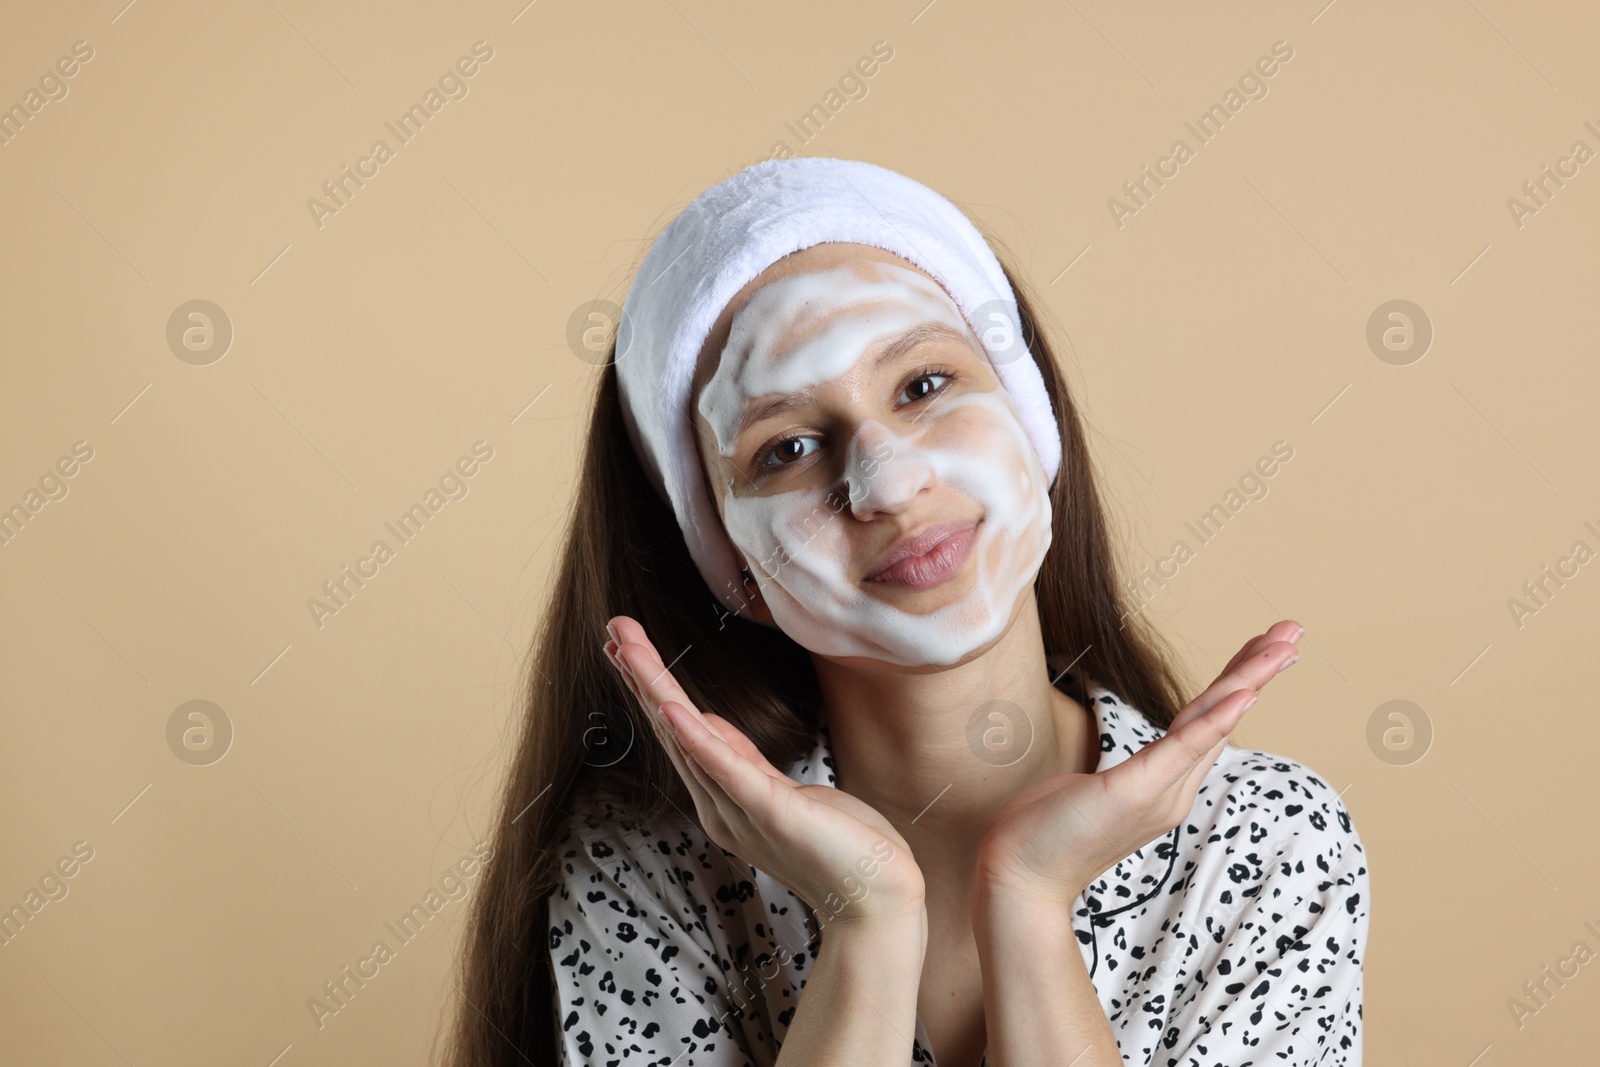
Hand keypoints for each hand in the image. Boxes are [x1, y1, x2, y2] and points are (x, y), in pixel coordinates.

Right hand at [602, 615, 926, 928]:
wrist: (878, 904)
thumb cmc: (841, 849)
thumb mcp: (783, 791)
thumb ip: (743, 762)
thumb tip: (706, 720)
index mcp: (725, 800)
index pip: (680, 734)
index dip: (654, 687)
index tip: (628, 646)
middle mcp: (721, 807)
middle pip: (672, 731)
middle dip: (642, 678)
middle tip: (613, 629)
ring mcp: (742, 811)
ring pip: (689, 740)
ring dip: (656, 690)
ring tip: (629, 649)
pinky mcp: (772, 812)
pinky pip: (727, 770)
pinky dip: (697, 738)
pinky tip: (672, 708)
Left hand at [973, 620, 1303, 901]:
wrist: (1019, 882)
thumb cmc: (1045, 836)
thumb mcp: (1090, 794)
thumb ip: (1120, 777)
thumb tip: (1126, 764)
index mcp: (1164, 788)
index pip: (1205, 723)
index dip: (1235, 682)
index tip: (1263, 647)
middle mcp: (1172, 792)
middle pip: (1220, 717)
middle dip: (1258, 670)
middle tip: (1294, 630)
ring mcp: (1157, 795)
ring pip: (1211, 724)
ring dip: (1249, 680)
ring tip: (1284, 646)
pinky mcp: (1133, 792)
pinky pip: (1182, 749)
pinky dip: (1215, 721)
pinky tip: (1243, 694)